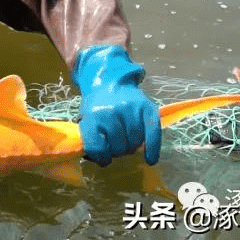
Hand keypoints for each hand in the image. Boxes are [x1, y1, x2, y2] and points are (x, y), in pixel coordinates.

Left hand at [72, 44, 161, 165]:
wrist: (109, 80)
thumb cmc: (96, 104)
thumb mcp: (86, 119)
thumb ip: (90, 139)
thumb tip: (98, 159)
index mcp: (93, 116)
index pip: (97, 147)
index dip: (101, 157)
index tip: (104, 158)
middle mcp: (112, 112)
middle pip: (118, 147)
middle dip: (118, 151)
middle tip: (117, 146)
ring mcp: (132, 110)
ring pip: (135, 143)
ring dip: (132, 147)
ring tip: (128, 141)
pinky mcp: (148, 108)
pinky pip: (154, 134)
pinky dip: (153, 149)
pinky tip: (150, 159)